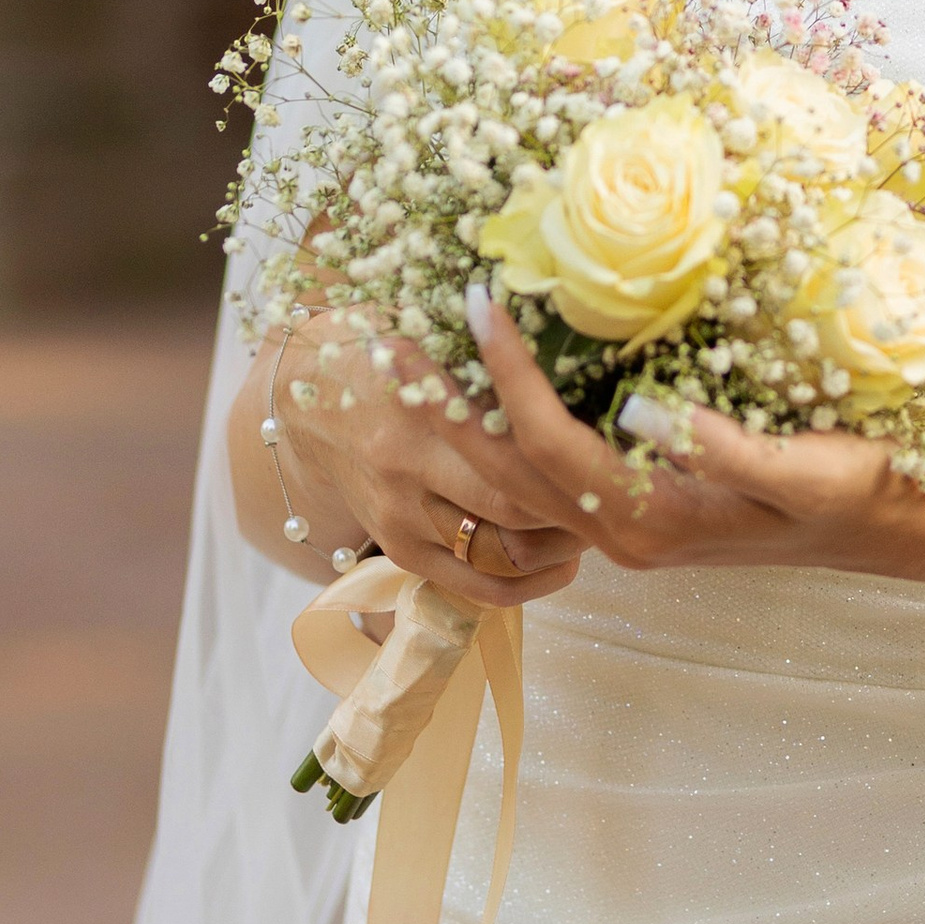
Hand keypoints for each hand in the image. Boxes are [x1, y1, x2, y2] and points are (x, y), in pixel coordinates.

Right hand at [262, 310, 587, 609]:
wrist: (309, 397)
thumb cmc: (390, 350)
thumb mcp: (435, 338)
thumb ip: (492, 358)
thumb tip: (580, 347)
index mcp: (419, 413)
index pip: (512, 454)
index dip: (569, 462)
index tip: (613, 452)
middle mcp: (406, 473)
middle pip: (510, 508)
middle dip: (571, 509)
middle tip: (614, 493)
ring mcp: (397, 518)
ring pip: (492, 557)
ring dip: (553, 550)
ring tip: (595, 529)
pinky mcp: (394, 548)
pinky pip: (465, 586)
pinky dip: (518, 586)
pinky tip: (559, 568)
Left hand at [455, 287, 924, 578]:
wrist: (900, 527)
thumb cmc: (860, 490)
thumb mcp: (806, 468)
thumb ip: (725, 447)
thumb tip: (643, 410)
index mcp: (651, 521)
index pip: (548, 445)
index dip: (508, 374)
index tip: (480, 303)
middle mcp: (624, 533)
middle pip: (507, 473)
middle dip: (451, 404)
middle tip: (403, 329)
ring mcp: (629, 527)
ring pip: (518, 481)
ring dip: (468, 420)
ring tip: (424, 354)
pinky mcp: (643, 506)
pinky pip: (552, 475)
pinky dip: (511, 429)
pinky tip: (497, 387)